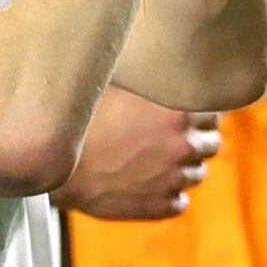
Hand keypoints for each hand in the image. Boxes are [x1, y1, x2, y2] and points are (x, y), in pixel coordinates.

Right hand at [59, 88, 221, 218]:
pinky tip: (143, 184)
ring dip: (181, 168)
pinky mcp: (160, 206)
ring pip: (197, 174)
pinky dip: (166, 194)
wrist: (52, 166)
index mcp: (178, 110)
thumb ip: (149, 77)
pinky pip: (179, 202)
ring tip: (150, 161)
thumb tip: (162, 60)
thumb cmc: (79, 119)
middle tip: (164, 137)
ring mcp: (174, 178)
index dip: (196, 111)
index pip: (214, 110)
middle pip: (211, 143)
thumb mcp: (117, 83)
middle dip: (194, 140)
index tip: (179, 112)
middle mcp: (184, 144)